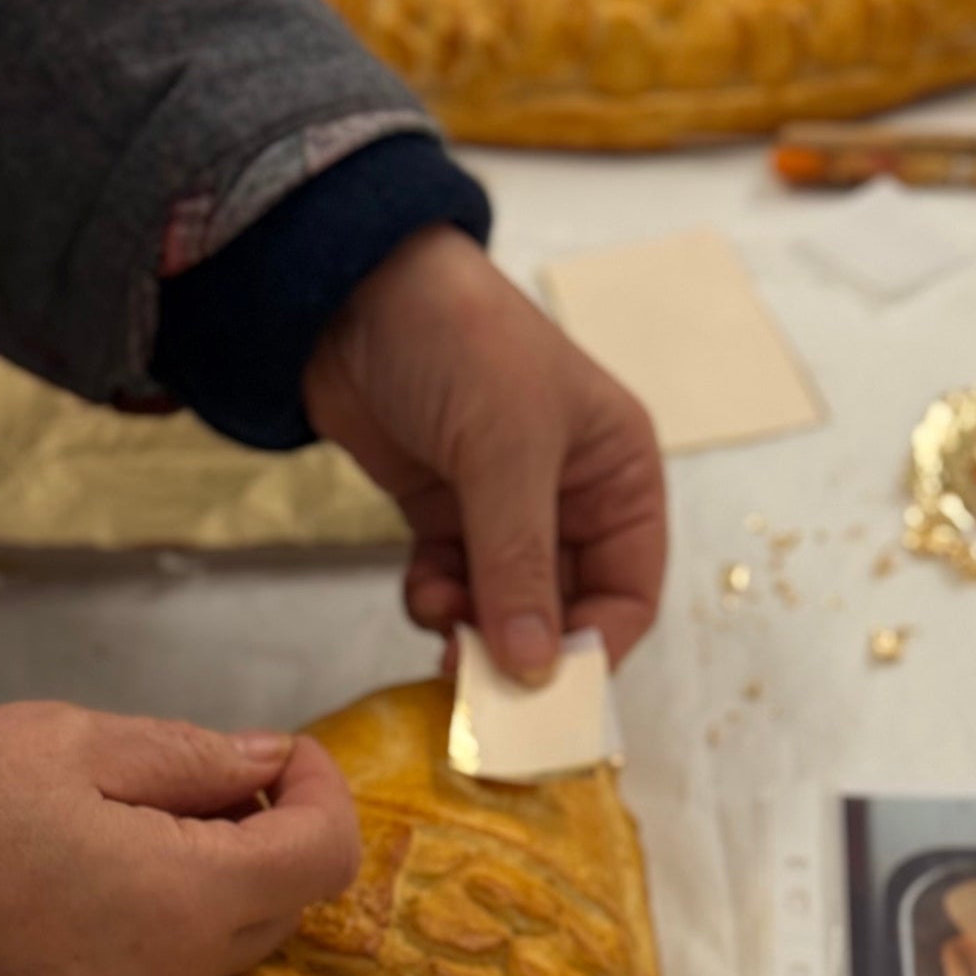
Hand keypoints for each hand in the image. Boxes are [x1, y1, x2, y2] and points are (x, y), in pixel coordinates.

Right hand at [0, 703, 360, 975]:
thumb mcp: (72, 741)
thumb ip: (193, 756)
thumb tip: (271, 761)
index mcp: (187, 896)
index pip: (324, 859)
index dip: (321, 796)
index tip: (284, 759)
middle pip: (280, 912)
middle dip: (267, 842)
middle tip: (205, 785)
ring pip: (219, 957)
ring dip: (210, 895)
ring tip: (131, 833)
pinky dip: (154, 941)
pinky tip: (88, 894)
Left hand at [302, 225, 665, 681]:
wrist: (345, 285)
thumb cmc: (458, 340)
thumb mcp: (506, 452)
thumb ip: (521, 565)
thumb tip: (533, 668)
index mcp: (620, 473)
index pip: (630, 590)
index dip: (596, 646)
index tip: (548, 690)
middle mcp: (572, 498)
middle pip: (566, 609)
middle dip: (525, 647)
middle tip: (482, 686)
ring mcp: (504, 509)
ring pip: (504, 605)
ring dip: (474, 629)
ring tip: (441, 622)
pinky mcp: (445, 512)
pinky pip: (455, 586)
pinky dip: (439, 602)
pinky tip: (422, 589)